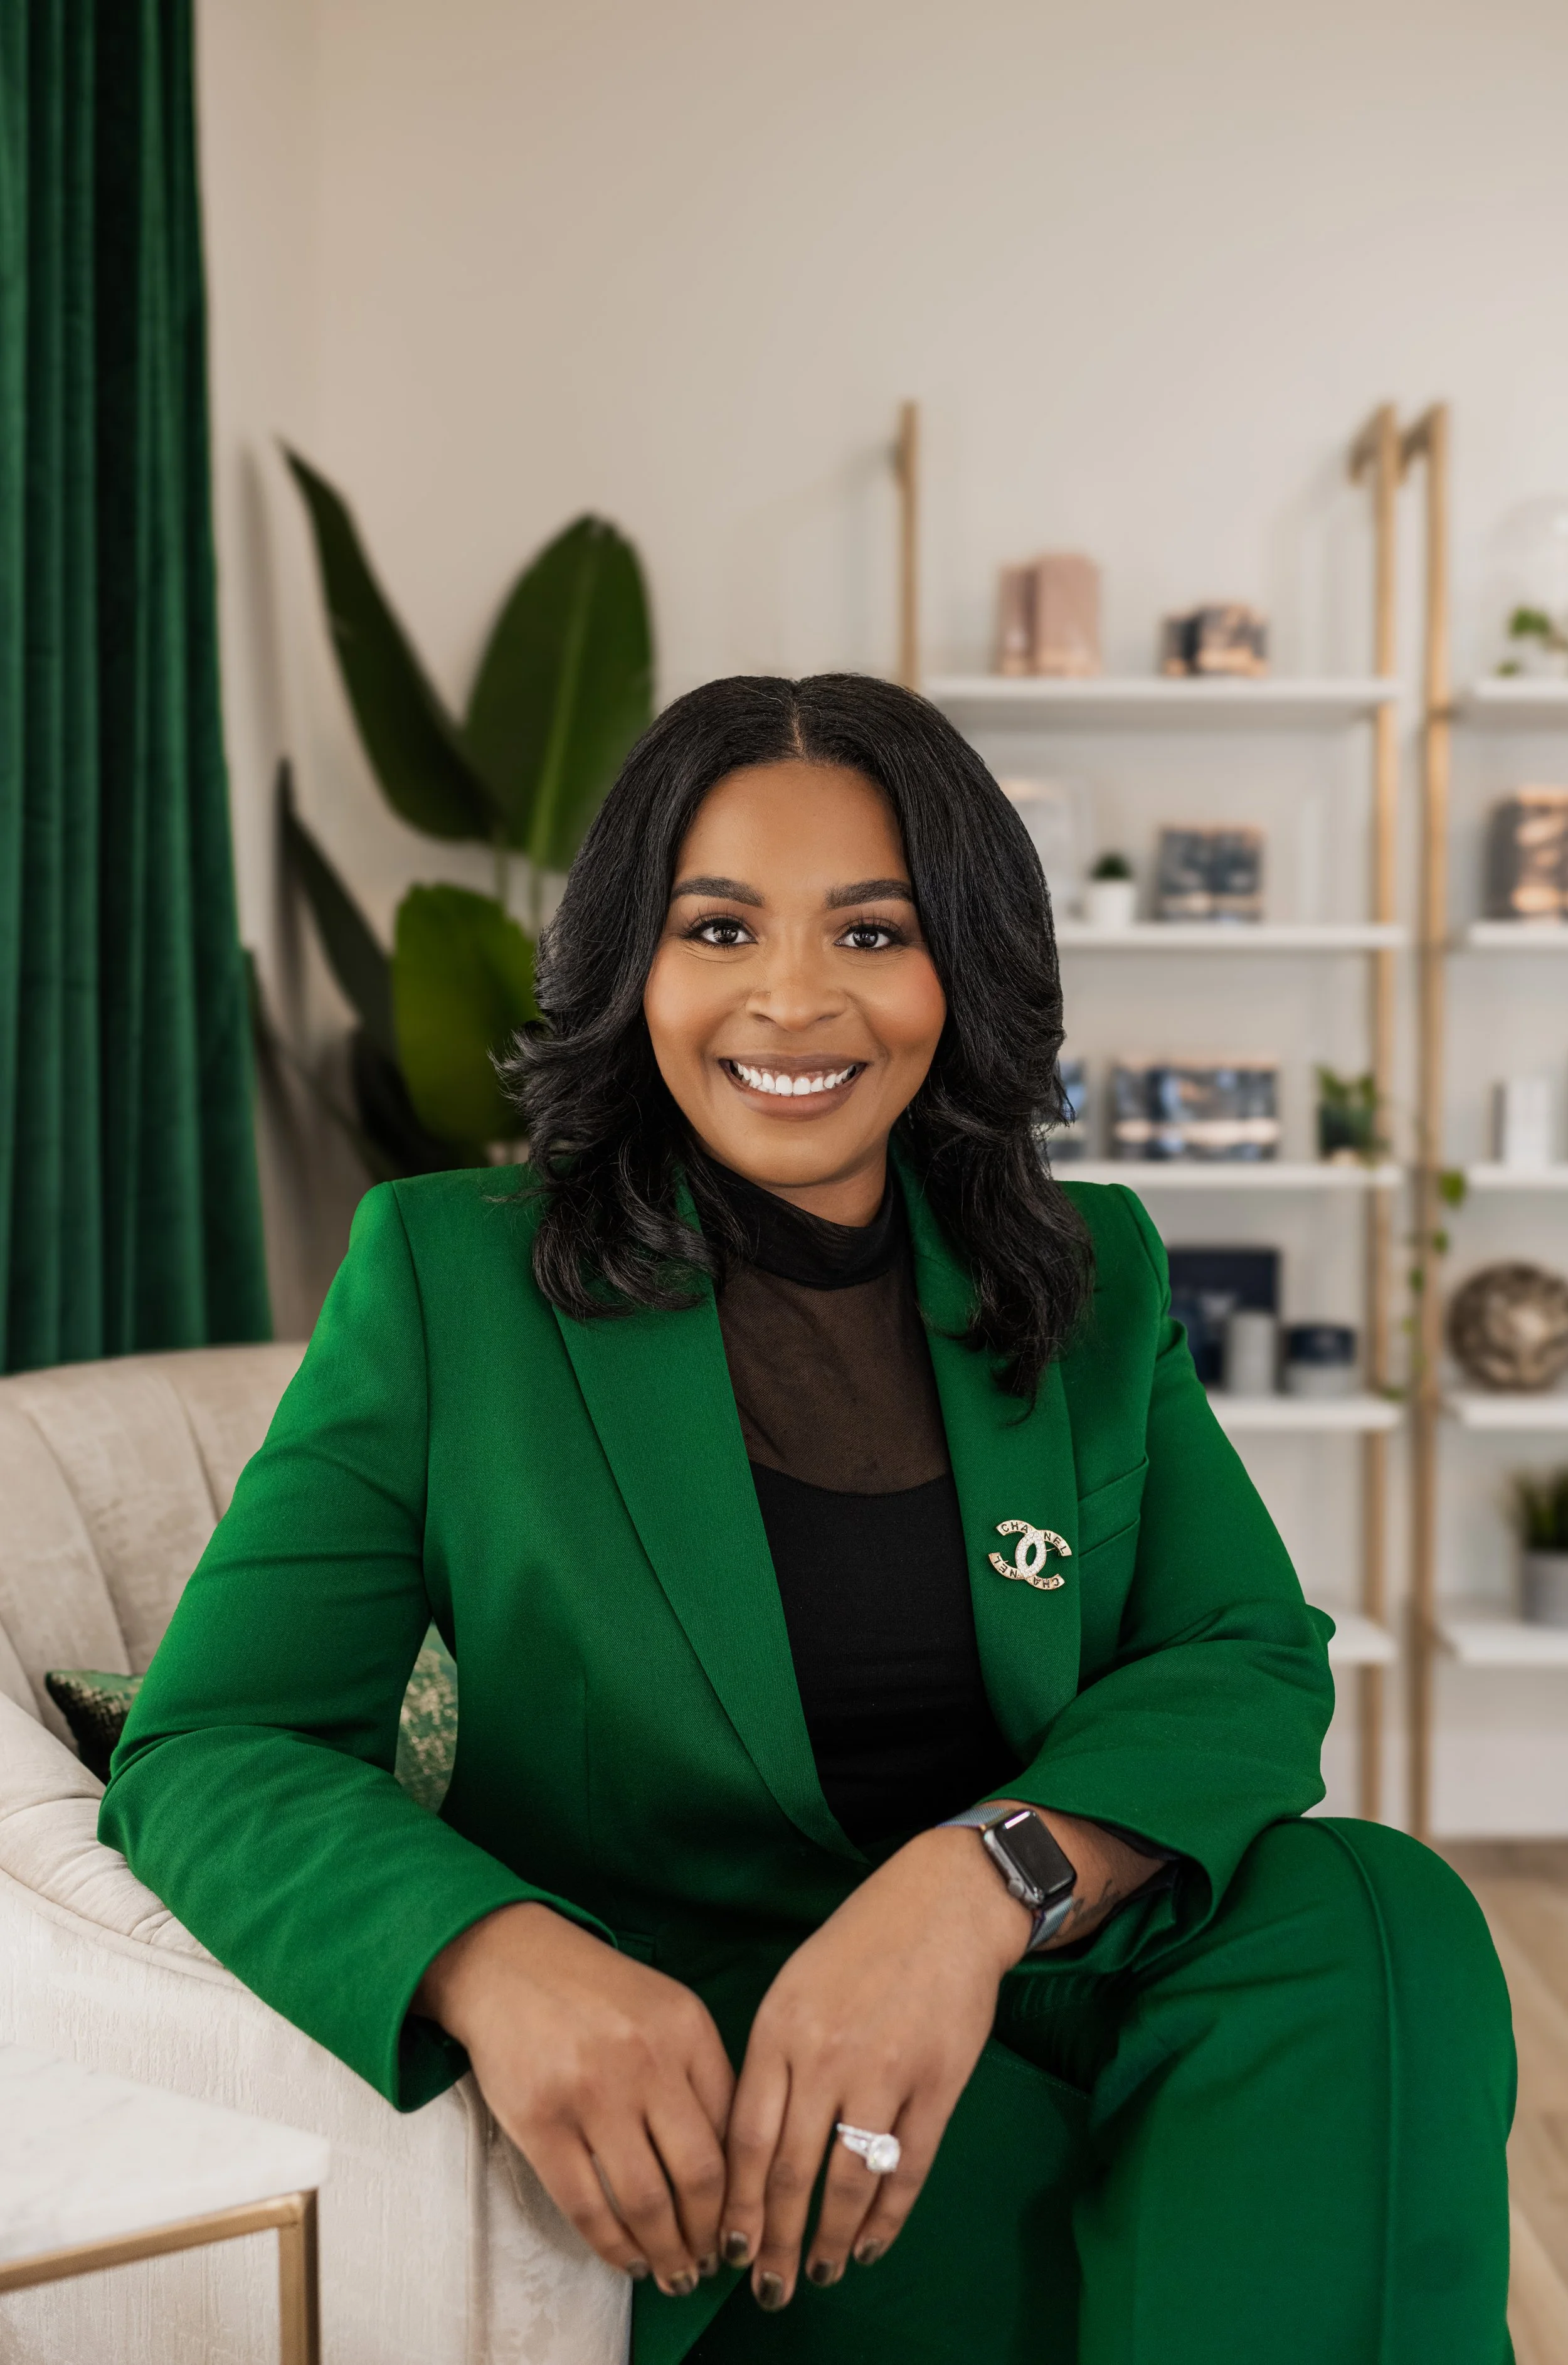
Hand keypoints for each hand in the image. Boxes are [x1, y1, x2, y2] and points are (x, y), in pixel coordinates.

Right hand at [415, 1902, 733, 2294]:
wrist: (509, 1962)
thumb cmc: (597, 1994)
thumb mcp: (667, 2012)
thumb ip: (702, 2076)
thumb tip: (732, 2171)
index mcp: (688, 2030)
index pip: (736, 2129)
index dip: (745, 2193)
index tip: (744, 2227)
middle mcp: (646, 2060)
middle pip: (699, 2175)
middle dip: (710, 2236)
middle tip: (710, 2264)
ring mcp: (591, 2092)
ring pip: (645, 2201)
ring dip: (666, 2253)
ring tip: (674, 2274)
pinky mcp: (540, 2121)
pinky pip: (586, 2205)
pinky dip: (613, 2246)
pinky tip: (628, 2260)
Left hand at [717, 1822, 1026, 2309]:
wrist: (943, 1904)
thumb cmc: (859, 1944)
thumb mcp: (794, 1987)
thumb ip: (770, 2061)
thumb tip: (747, 2147)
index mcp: (780, 2030)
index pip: (745, 2139)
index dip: (735, 2205)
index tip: (726, 2248)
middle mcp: (827, 2056)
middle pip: (791, 2172)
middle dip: (774, 2241)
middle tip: (766, 2288)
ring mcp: (886, 2073)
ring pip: (849, 2181)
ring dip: (831, 2240)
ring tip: (818, 2272)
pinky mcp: (938, 2085)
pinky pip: (908, 2169)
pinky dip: (888, 2218)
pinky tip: (871, 2245)